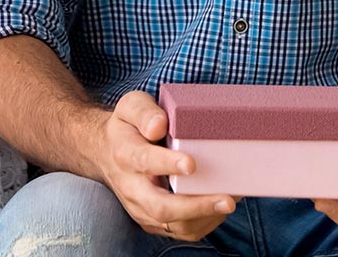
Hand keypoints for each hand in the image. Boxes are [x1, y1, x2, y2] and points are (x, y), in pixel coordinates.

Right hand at [92, 91, 236, 241]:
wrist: (106, 152)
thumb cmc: (127, 126)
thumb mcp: (130, 106)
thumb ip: (144, 113)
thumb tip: (159, 126)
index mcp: (125, 154)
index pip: (144, 162)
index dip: (167, 164)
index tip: (191, 164)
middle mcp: (132, 187)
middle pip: (160, 207)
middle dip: (196, 206)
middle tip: (227, 200)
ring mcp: (141, 208)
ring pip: (174, 224)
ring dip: (206, 217)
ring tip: (231, 200)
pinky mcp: (152, 220)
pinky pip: (180, 230)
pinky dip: (204, 222)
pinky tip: (220, 207)